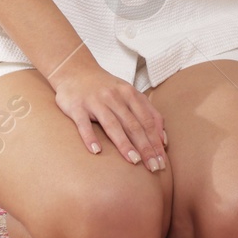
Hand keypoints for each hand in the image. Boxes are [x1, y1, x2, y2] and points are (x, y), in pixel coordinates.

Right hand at [47, 60, 167, 171]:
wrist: (75, 70)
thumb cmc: (106, 88)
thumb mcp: (129, 93)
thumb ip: (147, 112)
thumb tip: (163, 139)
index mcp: (130, 94)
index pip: (147, 121)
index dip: (156, 142)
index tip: (162, 161)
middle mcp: (114, 97)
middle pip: (133, 125)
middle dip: (145, 147)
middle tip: (153, 167)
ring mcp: (95, 101)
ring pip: (112, 124)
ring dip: (124, 144)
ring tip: (134, 161)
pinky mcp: (76, 106)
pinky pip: (83, 124)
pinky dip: (90, 137)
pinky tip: (96, 151)